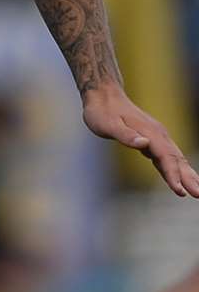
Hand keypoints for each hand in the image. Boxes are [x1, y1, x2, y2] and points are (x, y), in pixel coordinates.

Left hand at [81, 83, 198, 196]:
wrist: (103, 96)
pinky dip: (174, 170)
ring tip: (196, 191)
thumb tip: (144, 144)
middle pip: (176, 160)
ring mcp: (156, 137)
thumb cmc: (102, 112)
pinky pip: (166, 158)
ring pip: (175, 159)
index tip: (180, 191)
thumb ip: (126, 135)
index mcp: (150, 133)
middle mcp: (158, 135)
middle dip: (188, 178)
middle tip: (198, 195)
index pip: (165, 158)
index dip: (173, 175)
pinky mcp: (151, 140)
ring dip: (186, 175)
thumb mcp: (108, 125)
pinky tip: (178, 180)